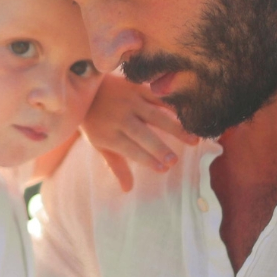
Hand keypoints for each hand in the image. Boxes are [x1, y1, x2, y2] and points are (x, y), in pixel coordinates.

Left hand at [78, 74, 200, 191]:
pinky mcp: (137, 88)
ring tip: (193, 141)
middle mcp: (119, 117)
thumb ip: (116, 165)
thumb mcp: (99, 144)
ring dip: (176, 129)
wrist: (83, 87)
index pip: (130, 149)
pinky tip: (190, 117)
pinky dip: (174, 107)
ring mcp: (129, 101)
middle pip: (142, 134)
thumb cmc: (94, 121)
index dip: (146, 159)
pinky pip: (159, 98)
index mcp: (108, 133)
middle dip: (159, 148)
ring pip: (156, 116)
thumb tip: (128, 190)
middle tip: (174, 161)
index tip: (162, 169)